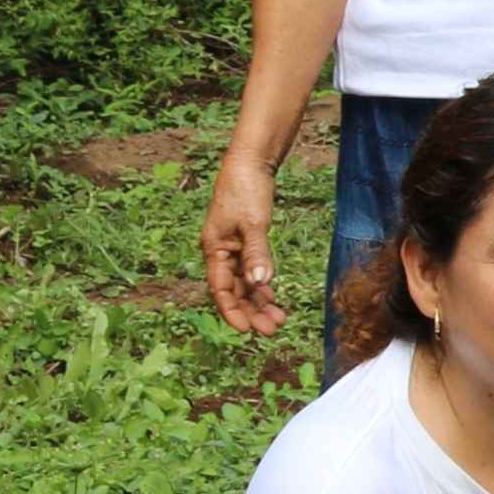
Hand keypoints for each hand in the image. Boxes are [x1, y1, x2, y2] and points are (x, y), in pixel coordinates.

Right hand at [203, 152, 285, 335]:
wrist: (250, 163)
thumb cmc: (246, 189)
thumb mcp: (253, 223)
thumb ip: (256, 253)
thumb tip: (260, 283)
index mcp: (214, 249)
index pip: (221, 289)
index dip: (232, 312)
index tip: (247, 331)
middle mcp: (220, 252)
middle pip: (234, 291)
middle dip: (251, 311)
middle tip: (272, 330)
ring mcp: (232, 248)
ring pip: (244, 283)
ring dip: (259, 301)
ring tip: (279, 319)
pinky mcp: (244, 241)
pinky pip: (251, 270)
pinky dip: (262, 284)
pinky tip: (273, 297)